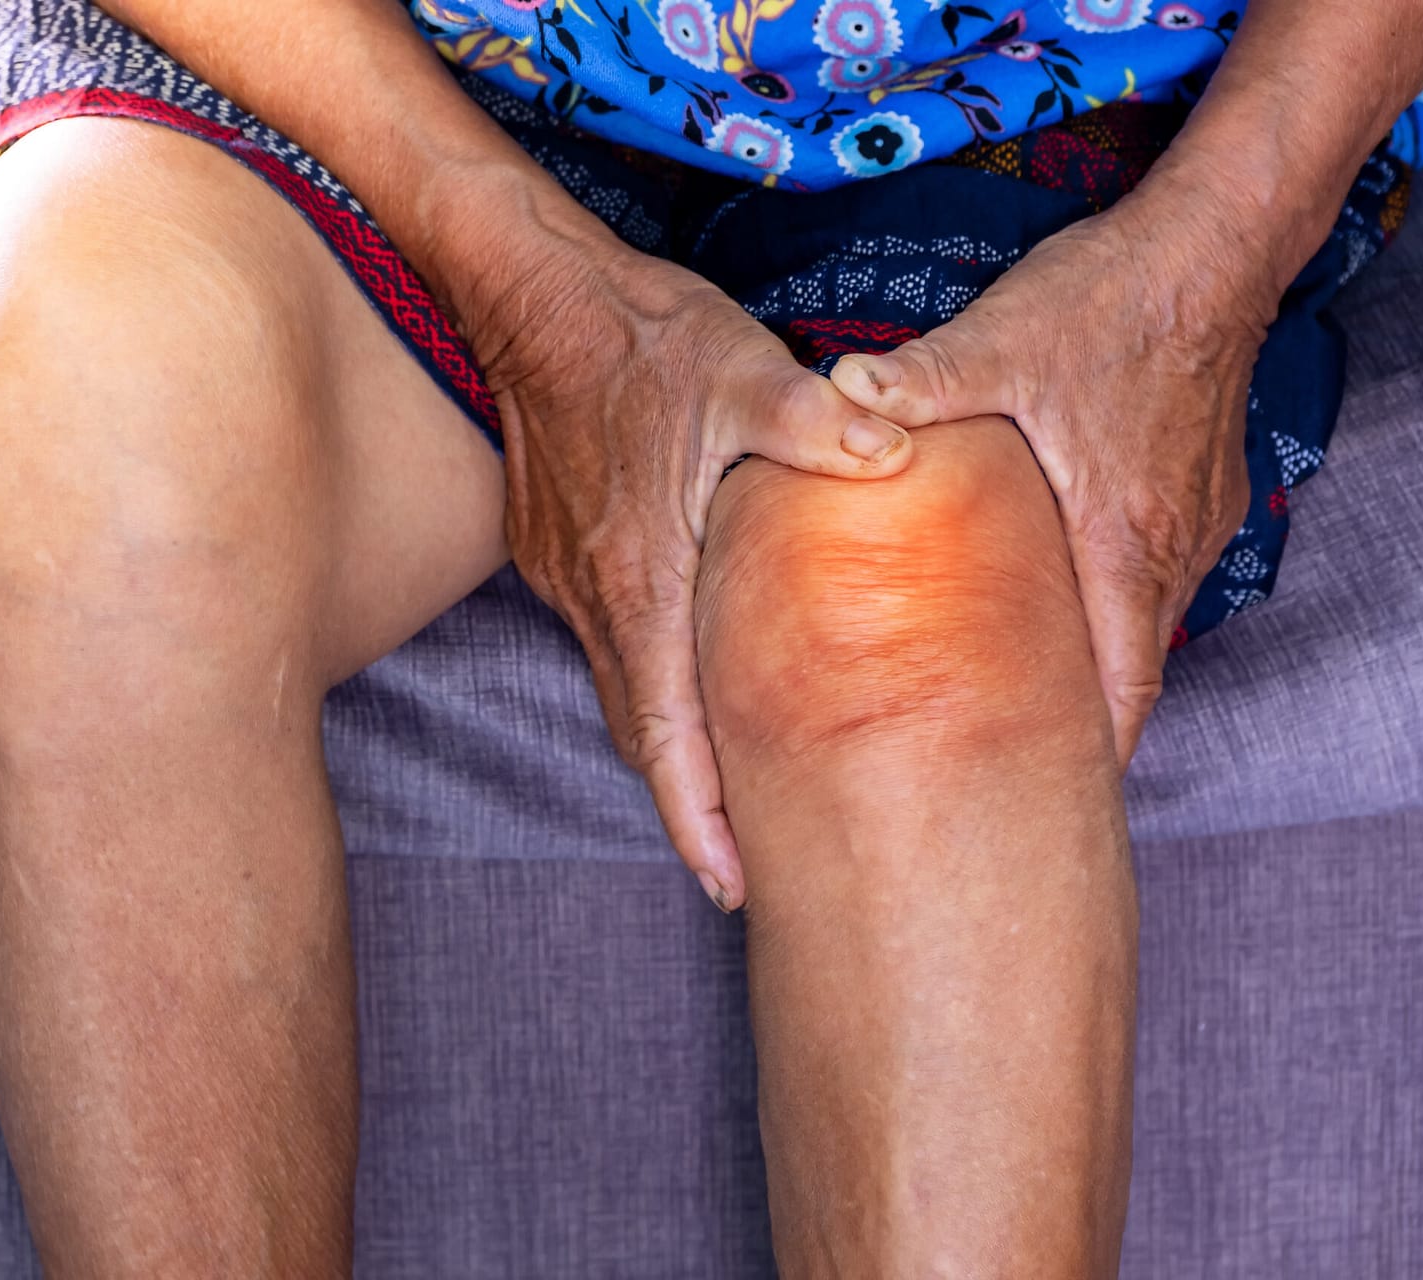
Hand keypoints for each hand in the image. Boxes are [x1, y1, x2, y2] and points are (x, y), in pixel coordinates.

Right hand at [479, 233, 914, 909]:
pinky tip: (686, 672)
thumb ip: (815, 422)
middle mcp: (596, 598)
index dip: (696, 821)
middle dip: (687, 808)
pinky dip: (647, 684)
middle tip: (739, 864)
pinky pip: (604, 643)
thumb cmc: (634, 338)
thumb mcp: (736, 369)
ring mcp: (566, 578)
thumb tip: (895, 453)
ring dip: (667, 747)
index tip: (729, 885)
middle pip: (639, 737)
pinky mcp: (556, 551)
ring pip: (620, 693)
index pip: (666, 737)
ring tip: (723, 789)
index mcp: (641, 580)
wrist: (527, 296)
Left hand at [828, 195, 1277, 769]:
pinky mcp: (1196, 491)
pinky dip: (1106, 608)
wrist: (1215, 244)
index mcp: (1124, 536)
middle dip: (1076, 727)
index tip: (1041, 809)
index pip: (1119, 684)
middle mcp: (1171, 546)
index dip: (1084, 755)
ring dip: (1091, 665)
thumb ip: (920, 384)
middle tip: (1008, 774)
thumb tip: (841, 402)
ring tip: (1018, 706)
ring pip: (1140, 624)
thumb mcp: (1004, 339)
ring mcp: (1193, 521)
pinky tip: (1050, 603)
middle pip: (1131, 671)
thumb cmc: (1114, 298)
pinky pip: (1150, 576)